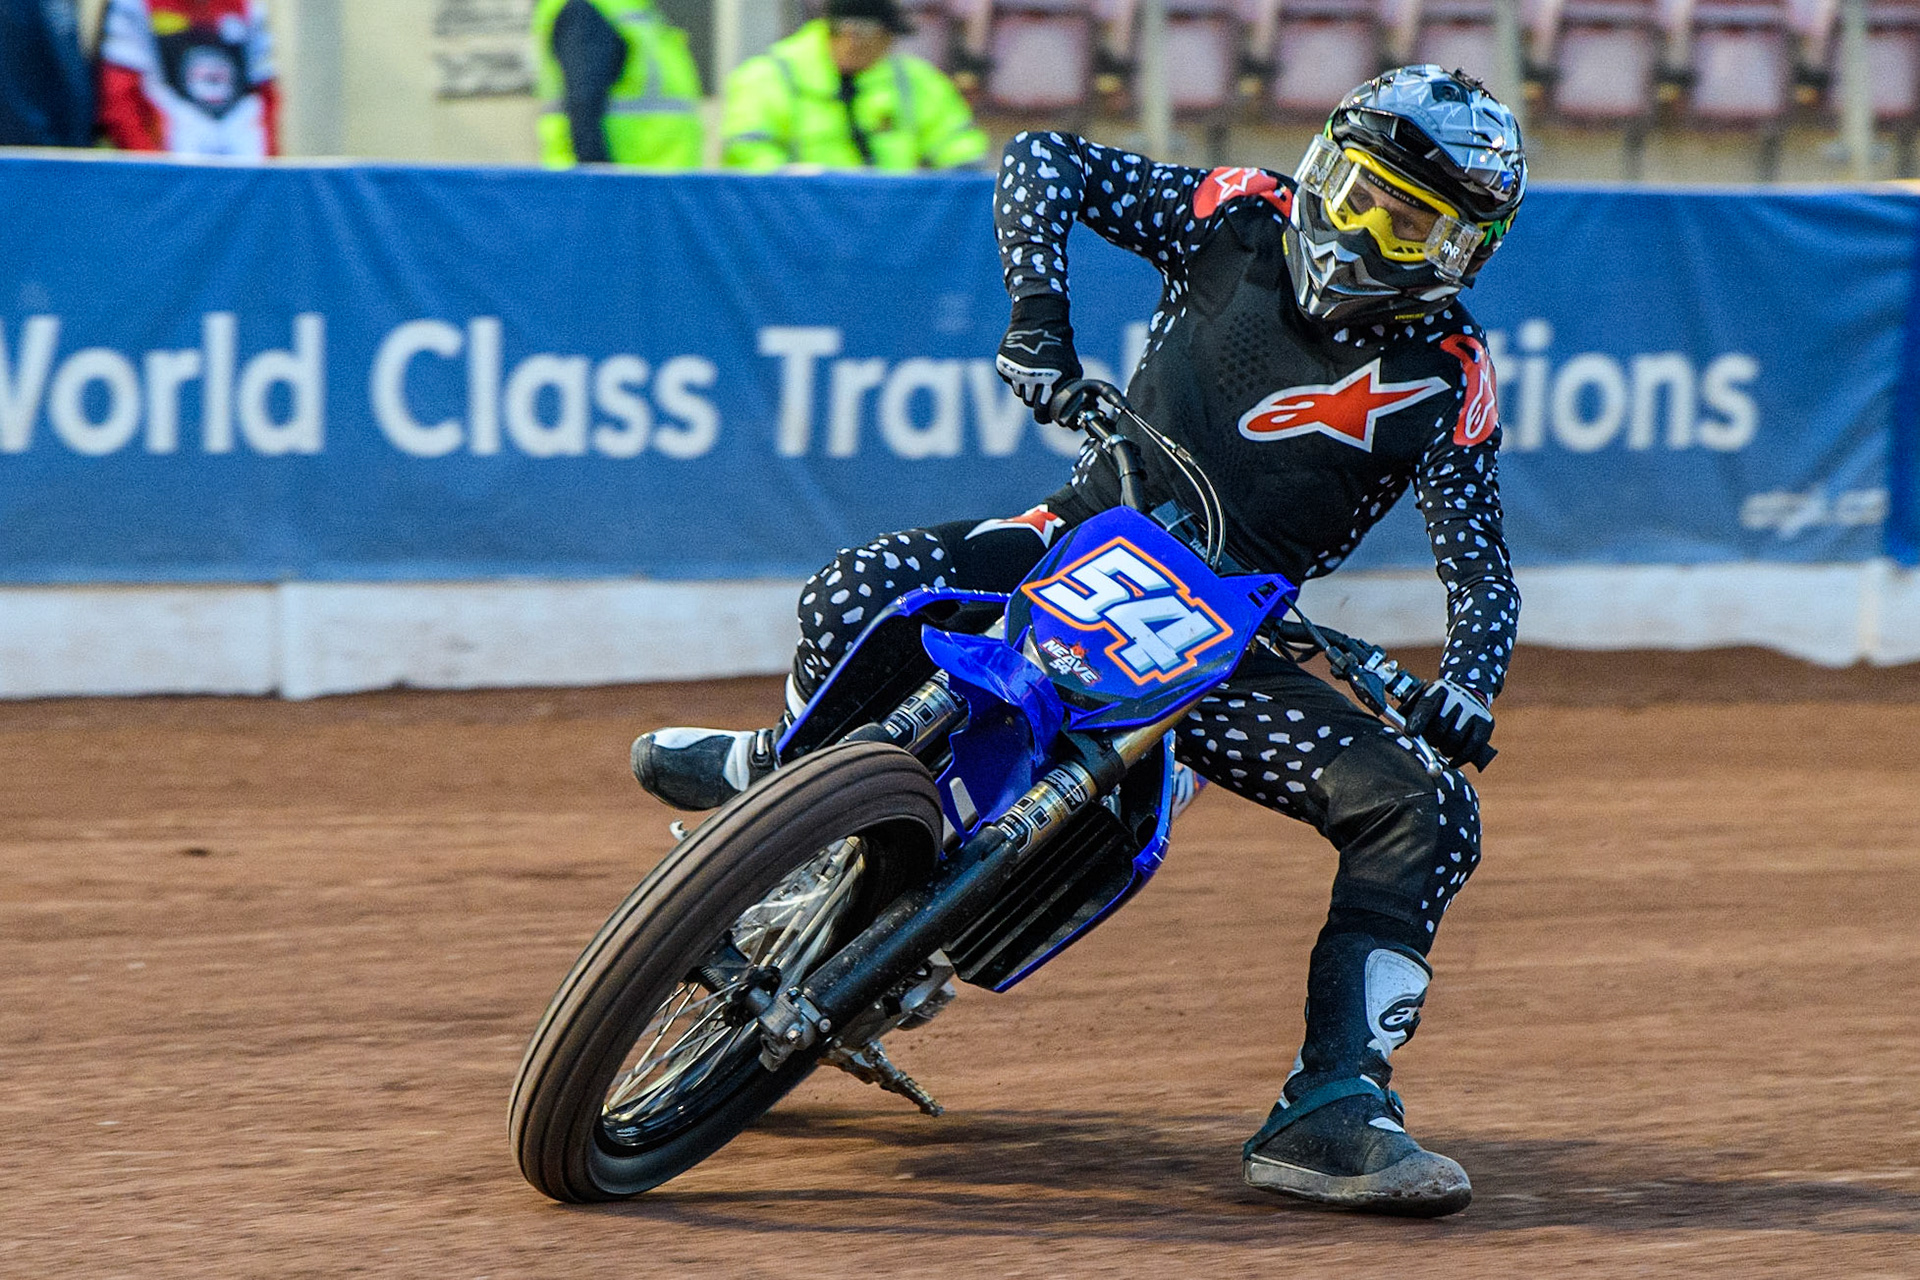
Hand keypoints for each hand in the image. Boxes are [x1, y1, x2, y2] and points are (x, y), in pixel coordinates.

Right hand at [995, 295, 1080, 421]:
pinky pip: (1008, 379)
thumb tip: (1070, 410)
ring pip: (1018, 392)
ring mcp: (1015, 371)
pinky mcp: (1003, 364)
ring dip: (1025, 387)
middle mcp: (1030, 378)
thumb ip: (1070, 390)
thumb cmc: (1060, 345)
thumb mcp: (1072, 367)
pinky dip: (1015, 375)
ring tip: (1034, 371)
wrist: (1039, 319)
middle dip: (1035, 399)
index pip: (1041, 411)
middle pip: (1028, 403)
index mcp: (1049, 381)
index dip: (1044, 416)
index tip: (1045, 416)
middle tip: (1041, 388)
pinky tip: (1024, 362)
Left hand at [1403, 678, 1495, 769]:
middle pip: (1439, 727)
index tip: (1410, 733)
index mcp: (1438, 690)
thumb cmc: (1438, 706)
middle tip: (1431, 741)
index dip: (1417, 720)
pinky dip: (1460, 758)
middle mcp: (1457, 696)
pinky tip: (1453, 762)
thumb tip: (1406, 732)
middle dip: (1431, 739)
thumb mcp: (1422, 702)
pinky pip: (1472, 747)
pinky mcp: (1486, 723)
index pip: (1426, 706)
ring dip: (1445, 749)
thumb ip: (1409, 715)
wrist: (1468, 695)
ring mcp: (1473, 709)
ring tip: (1443, 745)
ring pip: (1455, 739)